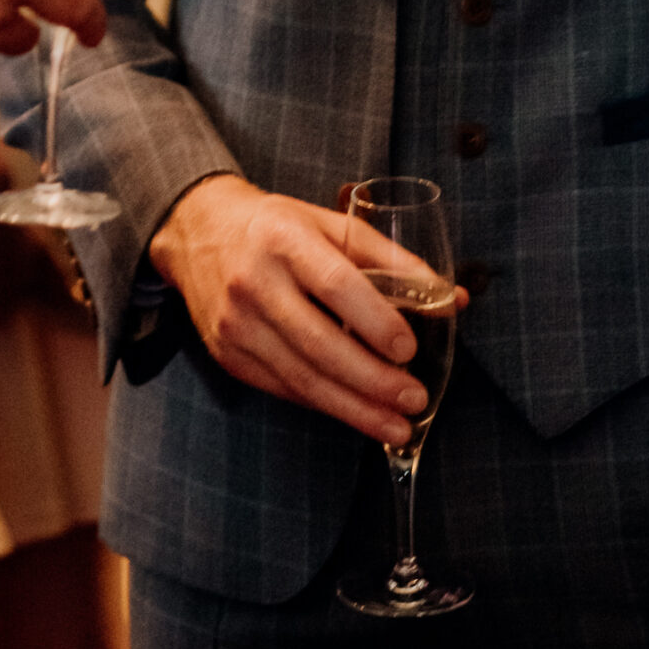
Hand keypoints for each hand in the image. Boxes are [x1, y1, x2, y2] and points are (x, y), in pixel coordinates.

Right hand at [148, 175, 465, 447]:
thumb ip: (389, 261)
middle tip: (414, 399)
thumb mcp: (328, 223)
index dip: (375, 321)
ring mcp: (235, 324)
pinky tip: (356, 412)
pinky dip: (324, 403)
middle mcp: (253, 282)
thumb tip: (452, 299)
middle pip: (319, 343)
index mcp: (282, 237)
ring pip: (301, 377)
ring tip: (396, 425)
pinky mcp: (227, 355)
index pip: (335, 284)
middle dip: (372, 380)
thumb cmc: (275, 226)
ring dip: (354, 408)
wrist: (196, 232)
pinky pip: (283, 388)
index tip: (409, 349)